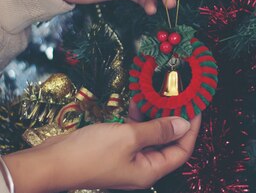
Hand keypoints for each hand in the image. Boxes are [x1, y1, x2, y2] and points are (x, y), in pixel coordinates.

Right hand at [4, 111, 200, 192]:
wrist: (51, 162)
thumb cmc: (90, 154)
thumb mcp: (129, 137)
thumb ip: (158, 129)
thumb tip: (183, 123)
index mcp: (150, 170)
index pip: (182, 150)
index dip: (192, 129)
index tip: (196, 107)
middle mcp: (142, 166)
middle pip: (168, 142)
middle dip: (175, 118)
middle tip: (180, 96)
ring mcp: (128, 158)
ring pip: (151, 134)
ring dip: (155, 114)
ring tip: (161, 93)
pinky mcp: (115, 149)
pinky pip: (134, 132)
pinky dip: (138, 116)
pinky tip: (138, 100)